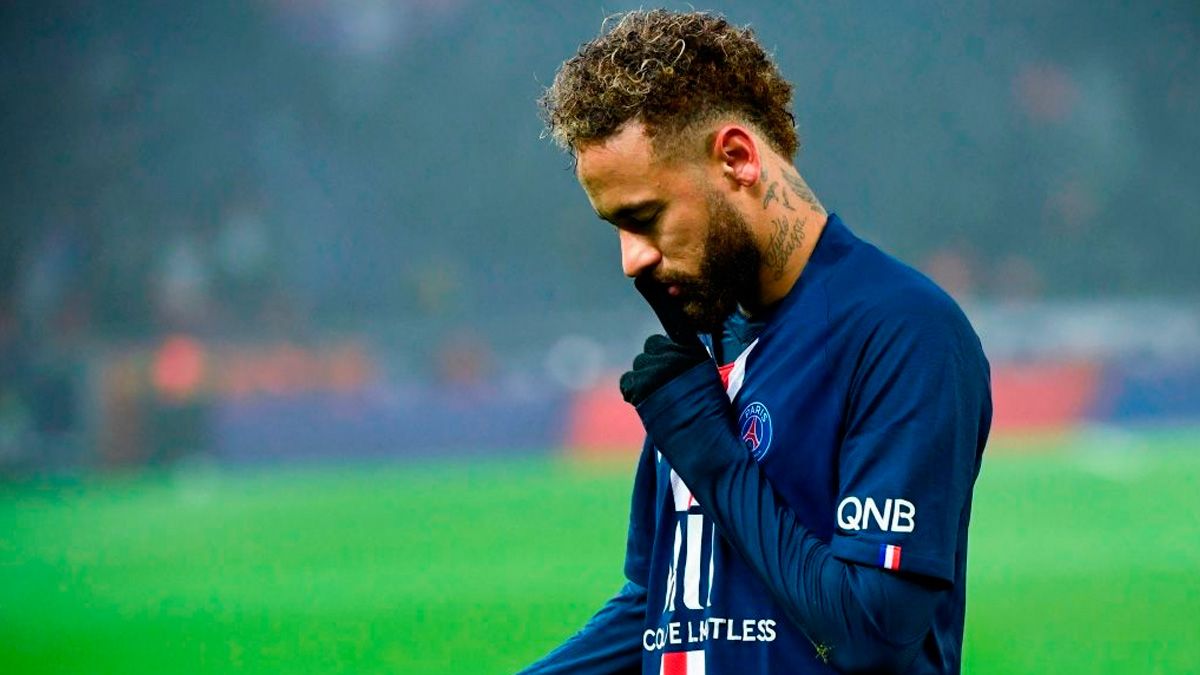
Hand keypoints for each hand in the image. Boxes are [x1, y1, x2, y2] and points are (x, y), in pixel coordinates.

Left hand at [620, 276, 709, 405]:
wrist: (708, 444)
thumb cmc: (712, 416)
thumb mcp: (709, 379)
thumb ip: (689, 361)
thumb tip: (672, 352)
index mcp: (693, 350)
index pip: (673, 319)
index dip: (658, 300)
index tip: (643, 280)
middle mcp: (673, 354)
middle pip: (652, 348)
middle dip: (656, 365)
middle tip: (670, 388)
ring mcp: (655, 369)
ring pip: (640, 367)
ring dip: (646, 382)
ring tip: (665, 401)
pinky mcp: (640, 386)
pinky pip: (629, 384)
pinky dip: (636, 393)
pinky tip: (651, 405)